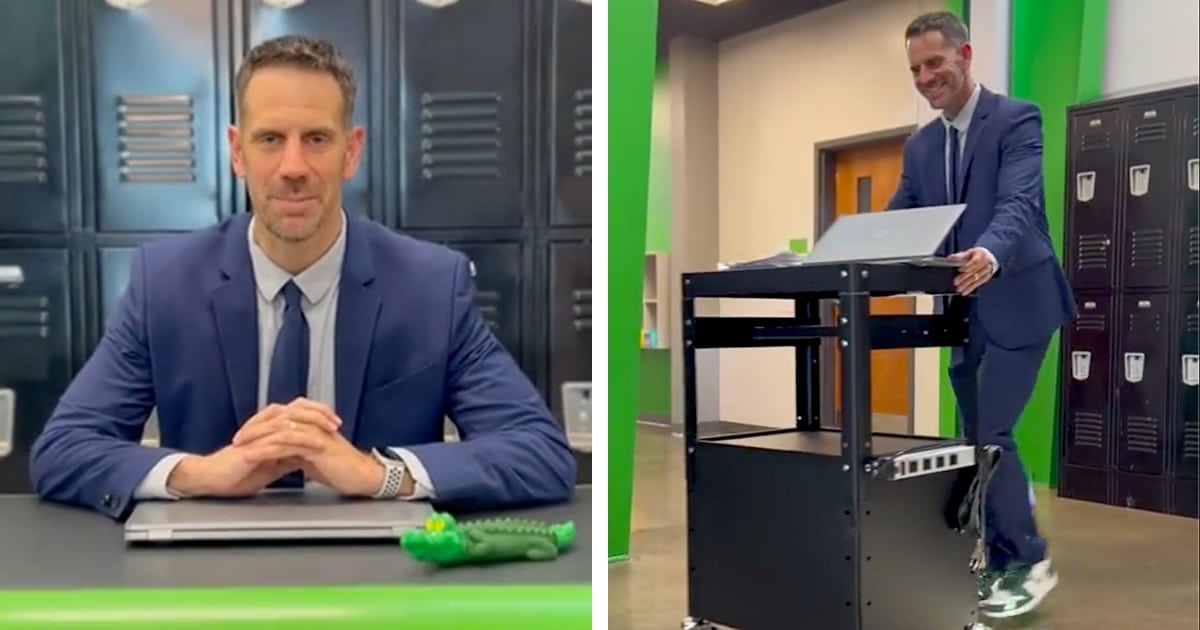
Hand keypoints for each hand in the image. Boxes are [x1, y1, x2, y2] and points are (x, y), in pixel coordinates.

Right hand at [166, 405, 326, 496]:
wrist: (210, 479)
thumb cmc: (237, 472)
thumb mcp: (270, 464)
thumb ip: (287, 457)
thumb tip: (306, 457)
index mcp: (268, 429)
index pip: (297, 414)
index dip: (317, 415)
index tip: (336, 421)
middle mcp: (263, 429)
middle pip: (294, 413)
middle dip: (318, 416)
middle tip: (337, 422)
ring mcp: (257, 438)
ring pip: (287, 426)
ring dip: (310, 429)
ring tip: (328, 433)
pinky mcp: (251, 450)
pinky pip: (276, 444)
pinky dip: (295, 444)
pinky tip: (308, 447)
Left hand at [232, 399, 383, 496]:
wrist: (362, 476)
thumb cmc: (342, 468)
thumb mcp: (315, 457)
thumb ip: (299, 451)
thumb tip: (284, 455)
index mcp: (311, 425)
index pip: (280, 418)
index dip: (261, 425)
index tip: (245, 435)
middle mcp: (311, 424)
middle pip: (276, 419)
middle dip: (253, 427)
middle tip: (237, 437)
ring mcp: (313, 433)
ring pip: (278, 429)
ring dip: (256, 437)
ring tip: (239, 445)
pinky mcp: (315, 445)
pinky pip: (285, 444)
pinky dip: (266, 450)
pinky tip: (253, 455)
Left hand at [949, 247, 994, 295]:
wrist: (989, 257)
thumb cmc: (977, 255)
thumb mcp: (969, 253)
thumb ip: (960, 256)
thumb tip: (951, 258)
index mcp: (982, 254)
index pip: (975, 261)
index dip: (968, 266)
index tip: (959, 269)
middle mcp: (987, 262)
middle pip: (975, 271)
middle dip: (964, 277)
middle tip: (955, 282)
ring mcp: (989, 270)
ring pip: (977, 279)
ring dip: (967, 285)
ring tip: (958, 289)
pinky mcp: (988, 277)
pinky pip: (979, 283)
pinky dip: (971, 288)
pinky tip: (965, 292)